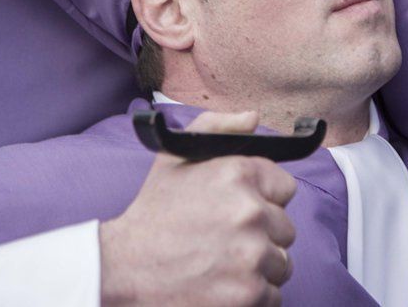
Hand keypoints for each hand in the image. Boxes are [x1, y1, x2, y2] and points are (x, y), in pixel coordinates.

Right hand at [100, 111, 296, 305]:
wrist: (122, 269)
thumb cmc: (153, 213)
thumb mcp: (175, 157)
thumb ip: (217, 127)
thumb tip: (253, 119)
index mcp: (238, 173)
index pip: (285, 188)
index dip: (264, 200)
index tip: (240, 211)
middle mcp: (250, 211)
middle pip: (285, 228)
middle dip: (261, 236)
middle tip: (225, 240)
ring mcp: (252, 254)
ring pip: (282, 263)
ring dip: (259, 267)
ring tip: (223, 263)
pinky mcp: (249, 293)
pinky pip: (273, 294)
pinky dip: (252, 296)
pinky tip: (223, 285)